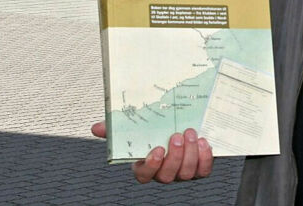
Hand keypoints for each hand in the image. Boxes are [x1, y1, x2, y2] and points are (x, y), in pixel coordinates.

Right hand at [90, 122, 213, 183]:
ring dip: (190, 153)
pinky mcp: (199, 169)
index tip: (156, 150)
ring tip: (191, 133)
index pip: (144, 175)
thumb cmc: (155, 132)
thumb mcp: (135, 128)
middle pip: (168, 176)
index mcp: (146, 166)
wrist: (181, 127)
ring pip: (186, 173)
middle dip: (174, 156)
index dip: (151, 166)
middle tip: (178, 136)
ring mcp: (182, 173)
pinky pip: (203, 170)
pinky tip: (204, 141)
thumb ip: (115, 129)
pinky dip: (205, 157)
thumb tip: (97, 127)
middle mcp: (164, 173)